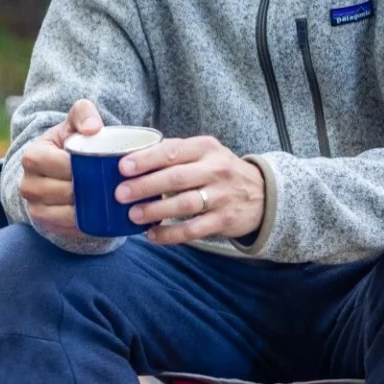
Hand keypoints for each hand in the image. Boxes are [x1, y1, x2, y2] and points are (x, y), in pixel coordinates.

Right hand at [16, 99, 104, 240]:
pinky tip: (102, 217)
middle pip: (67, 193)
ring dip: (91, 211)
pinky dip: (86, 225)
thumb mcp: (73, 123)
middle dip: (92, 191)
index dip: (87, 168)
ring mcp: (33, 207)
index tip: (108, 166)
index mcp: (32, 157)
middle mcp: (27, 184)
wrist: (56, 166)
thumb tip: (93, 129)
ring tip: (111, 202)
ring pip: (68, 215)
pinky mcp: (43, 224)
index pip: (63, 166)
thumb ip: (83, 114)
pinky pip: (68, 229)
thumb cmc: (68, 142)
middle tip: (117, 187)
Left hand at [113, 135, 265, 245]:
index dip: (147, 159)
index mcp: (205, 148)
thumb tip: (129, 159)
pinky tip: (152, 235)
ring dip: (156, 211)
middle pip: (176, 178)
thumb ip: (173, 153)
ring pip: (185, 204)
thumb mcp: (204, 153)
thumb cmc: (219, 171)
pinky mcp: (224, 220)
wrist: (262, 194)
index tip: (123, 167)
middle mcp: (215, 169)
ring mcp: (221, 196)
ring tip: (133, 215)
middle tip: (121, 193)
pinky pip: (194, 230)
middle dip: (145, 186)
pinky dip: (171, 234)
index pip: (173, 150)